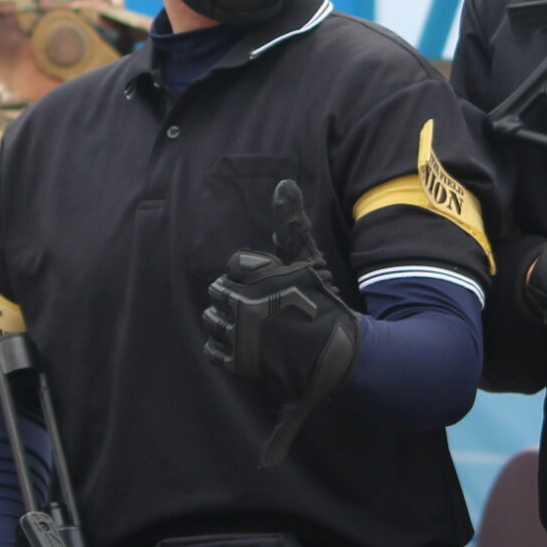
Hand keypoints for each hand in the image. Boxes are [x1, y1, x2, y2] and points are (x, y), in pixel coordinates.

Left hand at [204, 182, 362, 464]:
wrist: (336, 353)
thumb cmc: (321, 303)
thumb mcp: (306, 258)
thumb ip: (290, 221)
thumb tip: (284, 183)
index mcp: (261, 276)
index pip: (234, 265)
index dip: (251, 274)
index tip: (268, 286)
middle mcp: (247, 305)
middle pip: (217, 291)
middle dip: (234, 296)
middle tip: (259, 306)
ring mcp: (241, 336)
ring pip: (211, 319)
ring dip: (226, 321)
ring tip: (249, 325)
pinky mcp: (239, 363)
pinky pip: (212, 349)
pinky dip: (223, 348)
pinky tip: (242, 345)